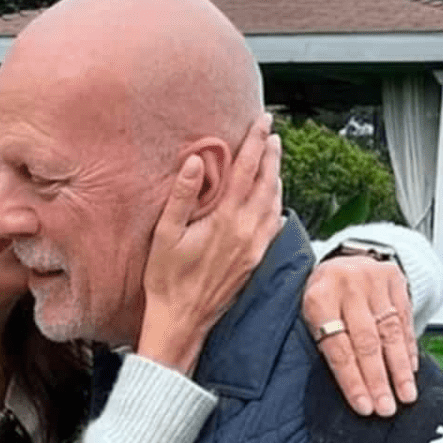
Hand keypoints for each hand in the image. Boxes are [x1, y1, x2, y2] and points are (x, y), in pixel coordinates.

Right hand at [138, 114, 282, 373]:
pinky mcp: (255, 260)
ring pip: (274, 203)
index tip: (262, 122)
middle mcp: (246, 231)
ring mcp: (254, 246)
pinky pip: (273, 224)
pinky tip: (274, 199)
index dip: (255, 143)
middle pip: (266, 183)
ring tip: (275, 158)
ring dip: (276, 177)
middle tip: (273, 133)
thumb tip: (196, 160)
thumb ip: (183, 195)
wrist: (182, 320)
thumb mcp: (165, 234)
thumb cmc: (167, 278)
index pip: (246, 171)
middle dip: (270, 155)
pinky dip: (276, 203)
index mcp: (225, 219)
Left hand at [303, 256, 417, 415]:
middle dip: (378, 379)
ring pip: (390, 332)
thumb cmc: (323, 294)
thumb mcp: (308, 313)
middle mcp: (348, 286)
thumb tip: (347, 388)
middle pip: (366, 341)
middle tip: (386, 408)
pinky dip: (408, 348)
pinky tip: (411, 370)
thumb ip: (322, 342)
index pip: (338, 347)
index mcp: (318, 297)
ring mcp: (374, 280)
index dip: (352, 380)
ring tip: (406, 395)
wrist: (341, 258)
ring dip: (400, 368)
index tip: (364, 406)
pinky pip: (405, 319)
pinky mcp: (395, 280)